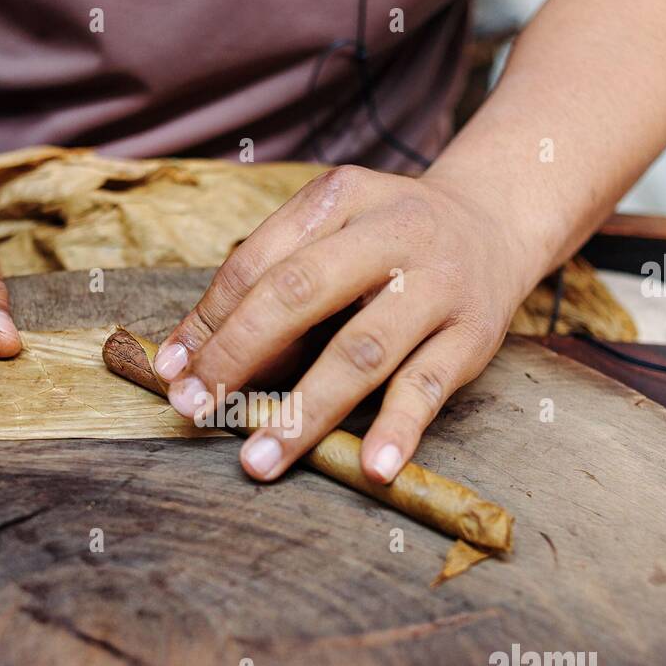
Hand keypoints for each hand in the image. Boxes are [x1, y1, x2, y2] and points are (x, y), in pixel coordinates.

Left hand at [151, 165, 527, 482]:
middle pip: (301, 293)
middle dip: (238, 354)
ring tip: (260, 459)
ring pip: (362, 350)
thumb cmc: (386, 243)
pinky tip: (372, 467)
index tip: (171, 372)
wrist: (494, 224)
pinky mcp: (474, 335)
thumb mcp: (330, 232)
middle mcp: (391, 234)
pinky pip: (429, 387)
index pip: (259, 262)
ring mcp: (437, 285)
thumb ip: (267, 281)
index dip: (209, 319)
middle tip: (195, 409)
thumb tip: (186, 358)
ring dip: (305, 410)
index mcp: (340, 198)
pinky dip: (398, 428)